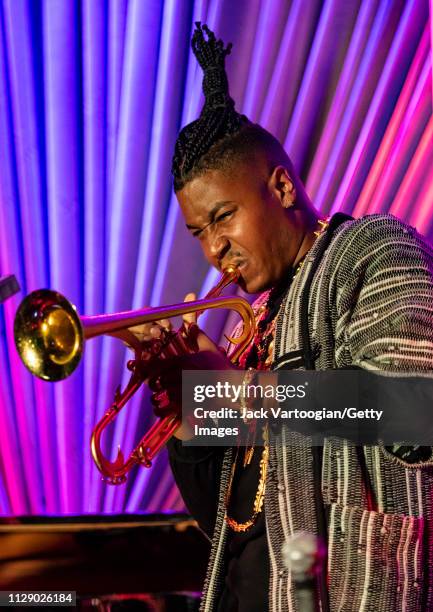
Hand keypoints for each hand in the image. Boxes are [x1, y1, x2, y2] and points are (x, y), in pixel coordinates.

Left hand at [147, 293, 239, 438]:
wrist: (233, 387)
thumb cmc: (222, 367)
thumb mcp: (210, 348)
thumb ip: (198, 335)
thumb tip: (191, 324)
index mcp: (181, 361)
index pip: (156, 365)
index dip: (148, 369)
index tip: (146, 371)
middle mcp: (178, 376)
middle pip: (156, 381)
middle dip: (154, 384)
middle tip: (156, 385)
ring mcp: (181, 391)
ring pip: (159, 396)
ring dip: (156, 397)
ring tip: (158, 398)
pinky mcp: (185, 405)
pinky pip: (165, 410)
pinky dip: (160, 411)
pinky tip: (161, 410)